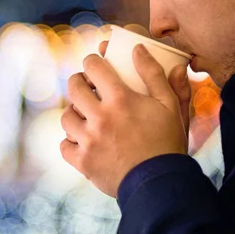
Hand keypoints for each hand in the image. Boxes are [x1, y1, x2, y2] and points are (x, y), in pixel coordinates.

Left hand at [60, 43, 191, 197]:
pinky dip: (70, 142)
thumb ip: (155, 75)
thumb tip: (139, 48)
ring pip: (66, 117)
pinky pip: (64, 145)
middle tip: (86, 86)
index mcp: (121, 99)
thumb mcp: (170, 106)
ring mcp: (88, 140)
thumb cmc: (168, 143)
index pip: (93, 67)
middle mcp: (100, 117)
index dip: (92, 61)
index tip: (94, 64)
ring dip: (74, 113)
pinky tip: (82, 140)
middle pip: (73, 87)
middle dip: (78, 82)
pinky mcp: (83, 161)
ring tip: (85, 116)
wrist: (160, 184)